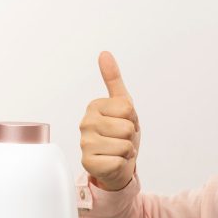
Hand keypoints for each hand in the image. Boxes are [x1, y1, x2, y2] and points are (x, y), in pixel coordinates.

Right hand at [79, 52, 140, 190]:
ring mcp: (85, 144)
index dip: (132, 119)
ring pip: (124, 145)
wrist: (117, 163)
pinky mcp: (88, 163)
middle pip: (127, 128)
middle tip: (121, 139)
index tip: (123, 122)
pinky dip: (121, 164)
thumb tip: (104, 53)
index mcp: (94, 106)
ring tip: (117, 150)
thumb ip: (114, 79)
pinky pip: (118, 162)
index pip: (128, 109)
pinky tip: (113, 162)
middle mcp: (85, 123)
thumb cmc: (120, 134)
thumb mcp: (123, 106)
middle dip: (130, 136)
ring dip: (127, 151)